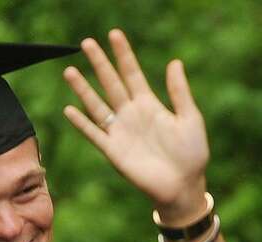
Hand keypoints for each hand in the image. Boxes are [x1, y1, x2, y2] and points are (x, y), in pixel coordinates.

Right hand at [63, 29, 209, 222]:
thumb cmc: (192, 154)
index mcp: (150, 105)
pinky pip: (95, 134)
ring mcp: (121, 132)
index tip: (114, 34)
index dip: (124, 55)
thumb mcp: (190, 119)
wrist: (184, 186)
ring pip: (97, 105)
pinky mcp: (114, 151)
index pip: (132, 73)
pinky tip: (69, 109)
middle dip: (100, 64)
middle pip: (111, 83)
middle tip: (87, 42)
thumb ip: (180, 92)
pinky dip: (82, 123)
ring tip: (70, 71)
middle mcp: (131, 115)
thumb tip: (175, 62)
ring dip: (83, 89)